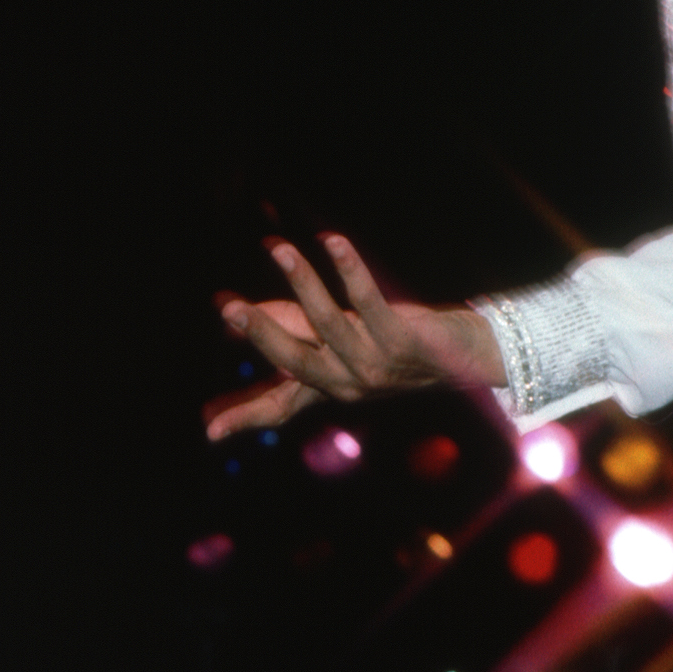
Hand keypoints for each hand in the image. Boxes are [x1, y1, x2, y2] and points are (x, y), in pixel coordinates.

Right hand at [204, 234, 503, 439]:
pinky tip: (333, 242)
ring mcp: (375, 365)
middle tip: (226, 306)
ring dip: (302, 283)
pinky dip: (349, 270)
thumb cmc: (391, 345)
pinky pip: (369, 301)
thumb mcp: (338, 339)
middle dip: (261, 332)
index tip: (209, 429)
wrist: (463, 357)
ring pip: (328, 323)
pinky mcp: (401, 341)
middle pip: (295, 360)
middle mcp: (347, 383)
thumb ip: (294, 329)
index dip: (243, 416)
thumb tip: (240, 313)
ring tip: (279, 250)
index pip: (278, 407)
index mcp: (328, 388)